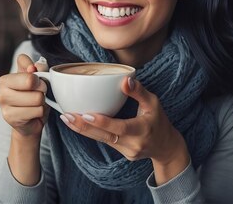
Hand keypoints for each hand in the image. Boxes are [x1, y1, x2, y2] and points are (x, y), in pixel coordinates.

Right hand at [0, 54, 48, 138]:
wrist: (31, 123)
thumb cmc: (34, 99)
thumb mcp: (40, 80)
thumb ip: (39, 68)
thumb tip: (34, 67)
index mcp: (7, 78)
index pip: (22, 61)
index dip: (36, 70)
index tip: (36, 78)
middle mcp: (1, 89)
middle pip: (31, 81)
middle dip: (42, 88)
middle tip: (39, 94)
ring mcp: (4, 103)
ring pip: (36, 97)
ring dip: (42, 102)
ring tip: (36, 105)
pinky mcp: (10, 117)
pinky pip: (37, 110)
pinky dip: (40, 112)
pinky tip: (33, 114)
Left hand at [59, 77, 189, 182]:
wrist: (165, 146)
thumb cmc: (159, 121)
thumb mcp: (154, 103)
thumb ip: (139, 92)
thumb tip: (125, 80)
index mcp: (142, 130)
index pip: (120, 127)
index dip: (102, 122)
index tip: (87, 114)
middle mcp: (133, 143)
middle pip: (104, 136)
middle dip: (83, 126)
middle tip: (66, 115)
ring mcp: (126, 151)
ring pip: (101, 139)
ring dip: (83, 129)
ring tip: (66, 118)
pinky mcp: (121, 153)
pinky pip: (104, 141)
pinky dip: (91, 132)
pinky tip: (77, 123)